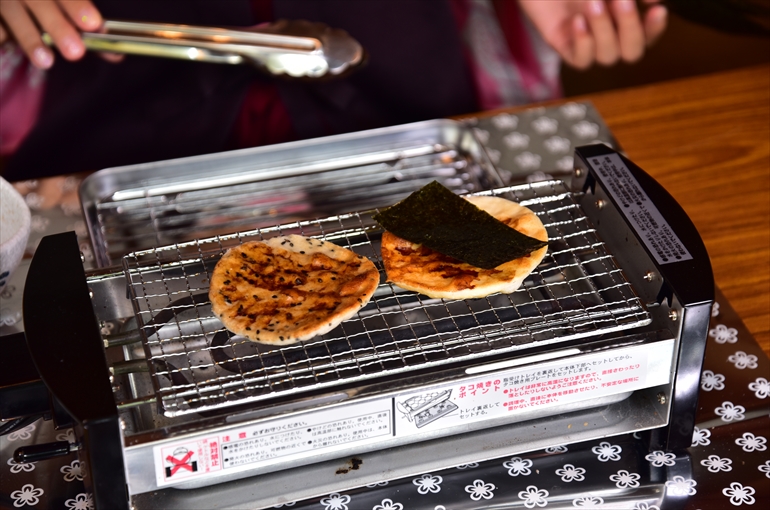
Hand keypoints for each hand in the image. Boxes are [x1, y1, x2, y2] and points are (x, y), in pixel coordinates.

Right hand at [0, 0, 102, 68]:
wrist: (14, 0)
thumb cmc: (48, 5)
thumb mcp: (67, 7)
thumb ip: (89, 28)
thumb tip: (116, 55)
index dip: (78, 6)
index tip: (94, 24)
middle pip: (40, 2)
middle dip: (58, 26)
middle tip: (76, 52)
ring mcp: (5, 0)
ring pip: (14, 14)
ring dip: (31, 39)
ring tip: (47, 62)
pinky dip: (2, 34)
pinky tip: (7, 45)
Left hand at [518, 0, 667, 69]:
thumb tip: (654, 1)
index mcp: (625, 17)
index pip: (649, 35)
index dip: (655, 28)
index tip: (656, 9)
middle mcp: (609, 34)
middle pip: (632, 52)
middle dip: (630, 28)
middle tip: (621, 0)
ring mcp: (587, 42)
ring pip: (607, 57)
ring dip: (604, 30)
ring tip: (593, 3)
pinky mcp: (565, 46)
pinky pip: (581, 61)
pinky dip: (583, 43)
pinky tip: (577, 21)